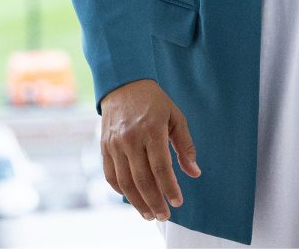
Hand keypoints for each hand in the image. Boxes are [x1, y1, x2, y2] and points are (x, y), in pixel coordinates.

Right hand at [99, 78, 200, 220]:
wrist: (123, 83)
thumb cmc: (153, 101)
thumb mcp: (175, 117)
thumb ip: (185, 146)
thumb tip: (194, 172)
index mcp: (152, 130)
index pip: (161, 168)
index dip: (170, 188)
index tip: (177, 202)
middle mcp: (131, 138)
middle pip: (142, 179)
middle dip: (154, 202)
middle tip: (164, 215)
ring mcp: (115, 143)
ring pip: (125, 182)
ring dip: (137, 202)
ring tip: (149, 214)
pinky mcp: (104, 146)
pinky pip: (110, 175)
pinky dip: (120, 190)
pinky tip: (132, 198)